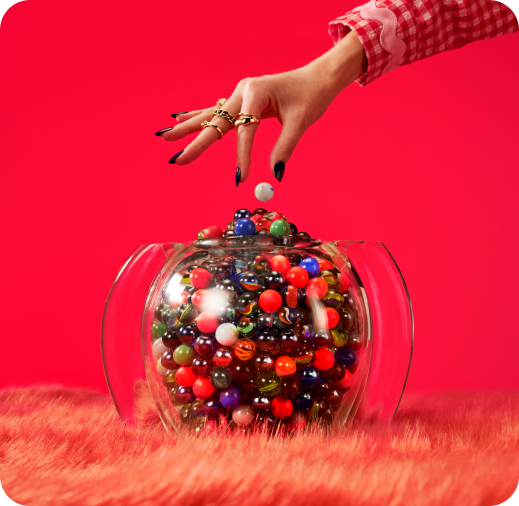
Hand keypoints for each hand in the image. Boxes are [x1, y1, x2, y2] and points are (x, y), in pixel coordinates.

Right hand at [155, 30, 366, 184]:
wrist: (316, 78)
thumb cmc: (311, 96)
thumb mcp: (301, 121)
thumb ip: (285, 147)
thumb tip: (274, 174)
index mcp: (256, 91)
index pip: (245, 129)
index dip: (242, 155)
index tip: (241, 178)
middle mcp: (242, 90)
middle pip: (215, 122)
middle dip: (196, 143)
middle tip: (177, 160)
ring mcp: (238, 94)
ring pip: (210, 115)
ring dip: (188, 128)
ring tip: (164, 137)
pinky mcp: (240, 100)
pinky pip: (216, 110)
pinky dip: (197, 116)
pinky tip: (178, 118)